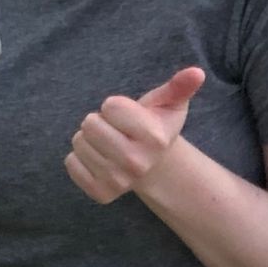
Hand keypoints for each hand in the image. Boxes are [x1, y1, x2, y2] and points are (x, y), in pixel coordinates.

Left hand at [66, 68, 205, 207]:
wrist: (151, 165)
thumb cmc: (155, 125)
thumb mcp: (168, 103)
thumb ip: (179, 86)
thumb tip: (197, 72)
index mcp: (155, 138)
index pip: (110, 106)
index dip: (115, 106)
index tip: (127, 116)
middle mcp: (138, 164)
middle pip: (90, 124)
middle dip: (99, 121)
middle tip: (115, 130)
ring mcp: (119, 182)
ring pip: (79, 142)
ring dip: (90, 139)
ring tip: (109, 144)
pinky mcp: (101, 194)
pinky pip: (71, 163)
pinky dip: (79, 158)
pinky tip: (99, 159)